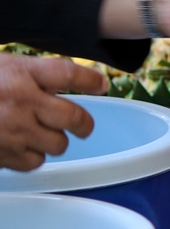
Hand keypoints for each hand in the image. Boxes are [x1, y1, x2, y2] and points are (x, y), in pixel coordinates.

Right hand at [0, 55, 109, 170]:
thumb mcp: (4, 66)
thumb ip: (34, 74)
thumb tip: (73, 81)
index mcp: (22, 73)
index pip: (70, 74)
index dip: (90, 80)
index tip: (100, 85)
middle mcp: (21, 101)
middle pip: (74, 118)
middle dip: (83, 124)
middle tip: (82, 126)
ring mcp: (12, 130)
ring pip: (58, 144)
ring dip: (55, 141)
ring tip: (44, 135)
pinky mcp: (1, 154)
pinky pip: (34, 162)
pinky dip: (33, 157)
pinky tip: (23, 146)